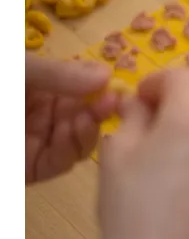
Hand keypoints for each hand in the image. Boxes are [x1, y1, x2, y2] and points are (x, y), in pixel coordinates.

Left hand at [26, 53, 117, 183]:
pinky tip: (70, 132)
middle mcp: (46, 116)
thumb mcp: (21, 70)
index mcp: (43, 88)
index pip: (83, 90)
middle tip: (113, 103)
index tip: (118, 86)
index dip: (102, 89)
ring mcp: (41, 143)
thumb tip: (108, 74)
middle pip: (88, 117)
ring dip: (90, 131)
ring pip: (81, 142)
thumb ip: (59, 74)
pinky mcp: (33, 168)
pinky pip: (61, 162)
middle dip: (101, 111)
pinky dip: (71, 149)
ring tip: (88, 119)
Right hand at [98, 68, 188, 238]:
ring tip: (163, 156)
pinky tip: (182, 179)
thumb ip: (132, 116)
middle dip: (175, 104)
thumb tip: (141, 104)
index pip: (180, 76)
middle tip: (146, 128)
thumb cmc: (130, 205)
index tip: (137, 102)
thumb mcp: (117, 152)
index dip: (155, 82)